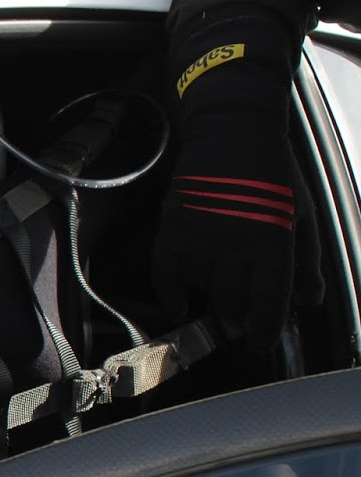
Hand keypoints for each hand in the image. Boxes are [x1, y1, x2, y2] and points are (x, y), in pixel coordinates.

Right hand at [150, 129, 319, 350]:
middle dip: (237, 318)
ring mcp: (199, 237)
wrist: (232, 131)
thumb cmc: (274, 173)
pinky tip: (180, 305)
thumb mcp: (303, 214)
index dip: (265, 329)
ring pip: (203, 287)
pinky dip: (171, 294)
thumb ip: (307, 260)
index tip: (260, 345)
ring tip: (221, 288)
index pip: (268, 300)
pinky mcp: (172, 229)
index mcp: (273, 239)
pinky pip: (166, 275)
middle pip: (232, 302)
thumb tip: (309, 301)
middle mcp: (234, 243)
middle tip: (239, 321)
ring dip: (213, 294)